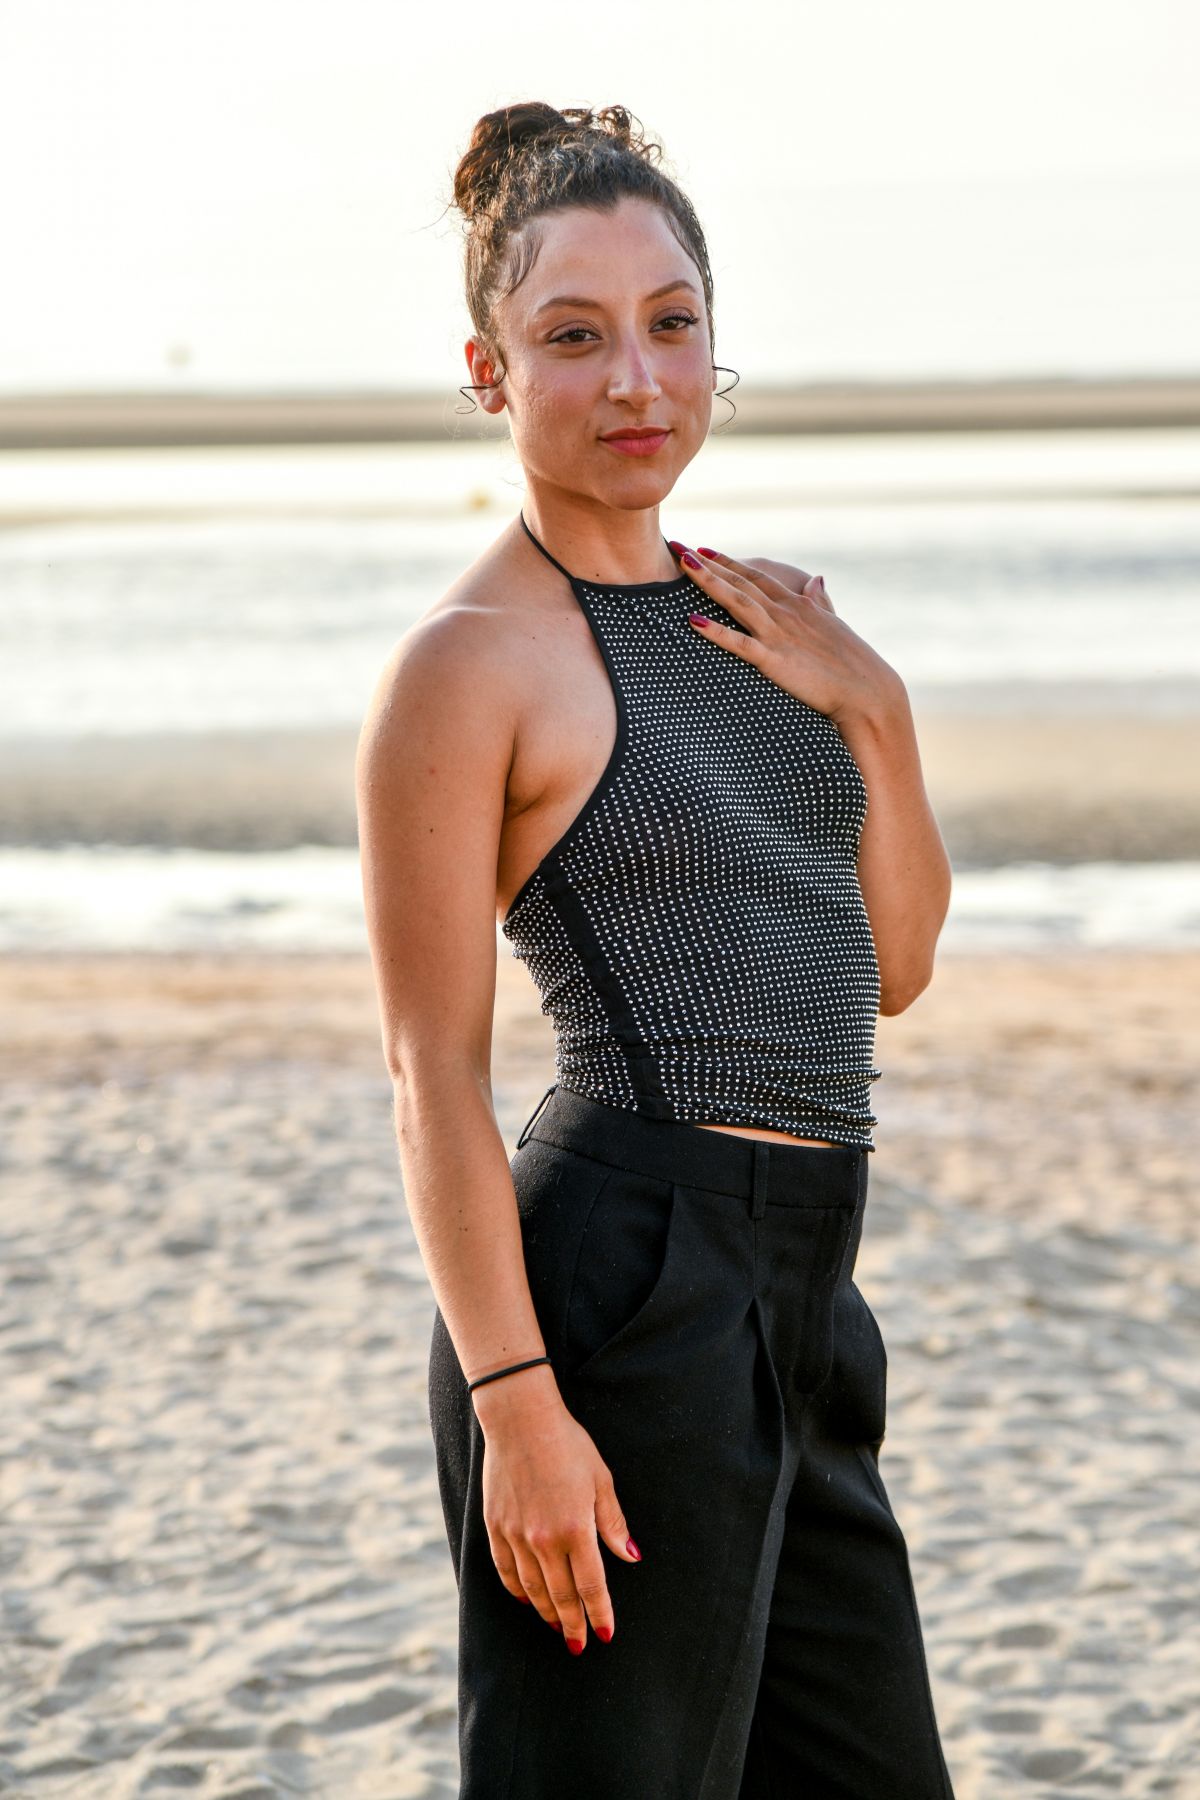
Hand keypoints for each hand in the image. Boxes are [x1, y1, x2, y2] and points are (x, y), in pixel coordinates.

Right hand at [476, 1382, 641, 1652]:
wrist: (520, 1420)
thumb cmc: (568, 1444)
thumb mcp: (601, 1479)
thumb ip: (612, 1522)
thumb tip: (630, 1556)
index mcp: (575, 1529)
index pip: (591, 1586)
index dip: (599, 1614)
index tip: (606, 1634)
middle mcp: (544, 1540)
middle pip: (561, 1596)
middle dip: (573, 1623)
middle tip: (579, 1644)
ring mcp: (516, 1535)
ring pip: (532, 1589)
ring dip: (545, 1612)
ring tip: (556, 1627)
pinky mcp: (495, 1526)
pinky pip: (505, 1570)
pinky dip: (516, 1590)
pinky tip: (525, 1599)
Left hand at [671, 542, 899, 726]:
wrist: (867, 688)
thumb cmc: (853, 662)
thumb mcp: (834, 624)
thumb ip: (821, 602)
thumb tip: (816, 580)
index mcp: (798, 604)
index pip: (757, 577)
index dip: (730, 563)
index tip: (706, 550)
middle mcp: (785, 613)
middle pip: (740, 583)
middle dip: (708, 564)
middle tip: (680, 547)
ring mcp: (778, 634)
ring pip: (737, 602)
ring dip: (709, 582)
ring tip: (684, 565)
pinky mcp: (774, 660)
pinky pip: (739, 643)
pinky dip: (715, 631)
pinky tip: (693, 620)